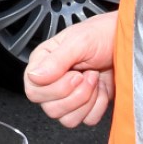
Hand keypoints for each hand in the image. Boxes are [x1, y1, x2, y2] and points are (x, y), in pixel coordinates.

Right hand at [24, 11, 116, 126]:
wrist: (122, 44)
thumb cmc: (99, 36)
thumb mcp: (77, 42)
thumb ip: (55, 60)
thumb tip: (34, 76)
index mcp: (42, 64)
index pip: (33, 91)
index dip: (55, 88)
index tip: (74, 74)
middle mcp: (52, 82)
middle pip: (50, 108)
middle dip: (75, 95)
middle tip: (86, 75)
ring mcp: (68, 96)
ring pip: (68, 119)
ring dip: (87, 101)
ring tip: (94, 79)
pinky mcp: (86, 106)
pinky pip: (87, 120)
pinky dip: (98, 106)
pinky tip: (100, 88)